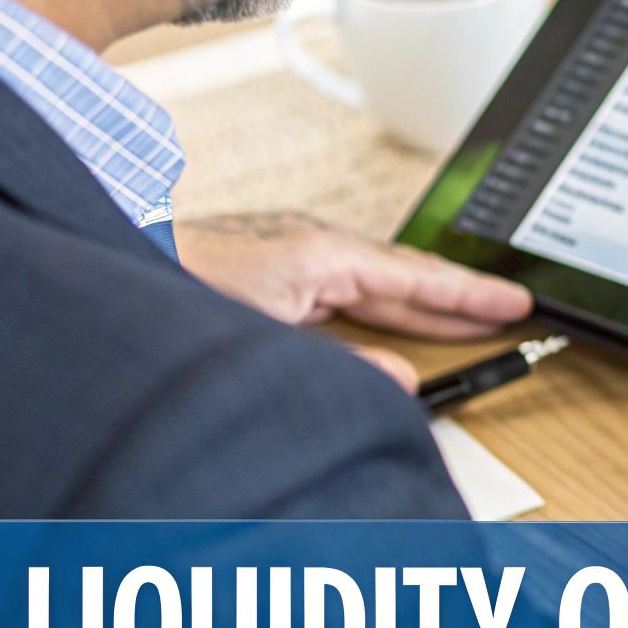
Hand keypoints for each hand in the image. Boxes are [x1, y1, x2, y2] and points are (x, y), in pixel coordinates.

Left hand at [175, 212, 533, 384]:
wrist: (114, 258)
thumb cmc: (174, 285)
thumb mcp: (269, 339)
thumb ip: (342, 363)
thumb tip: (400, 380)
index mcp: (321, 254)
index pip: (415, 277)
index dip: (469, 295)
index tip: (513, 303)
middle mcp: (312, 246)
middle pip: (404, 275)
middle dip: (457, 296)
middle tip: (507, 310)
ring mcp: (292, 254)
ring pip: (376, 280)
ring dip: (419, 301)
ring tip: (462, 320)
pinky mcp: (272, 268)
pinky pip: (346, 285)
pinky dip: (379, 303)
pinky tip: (386, 321)